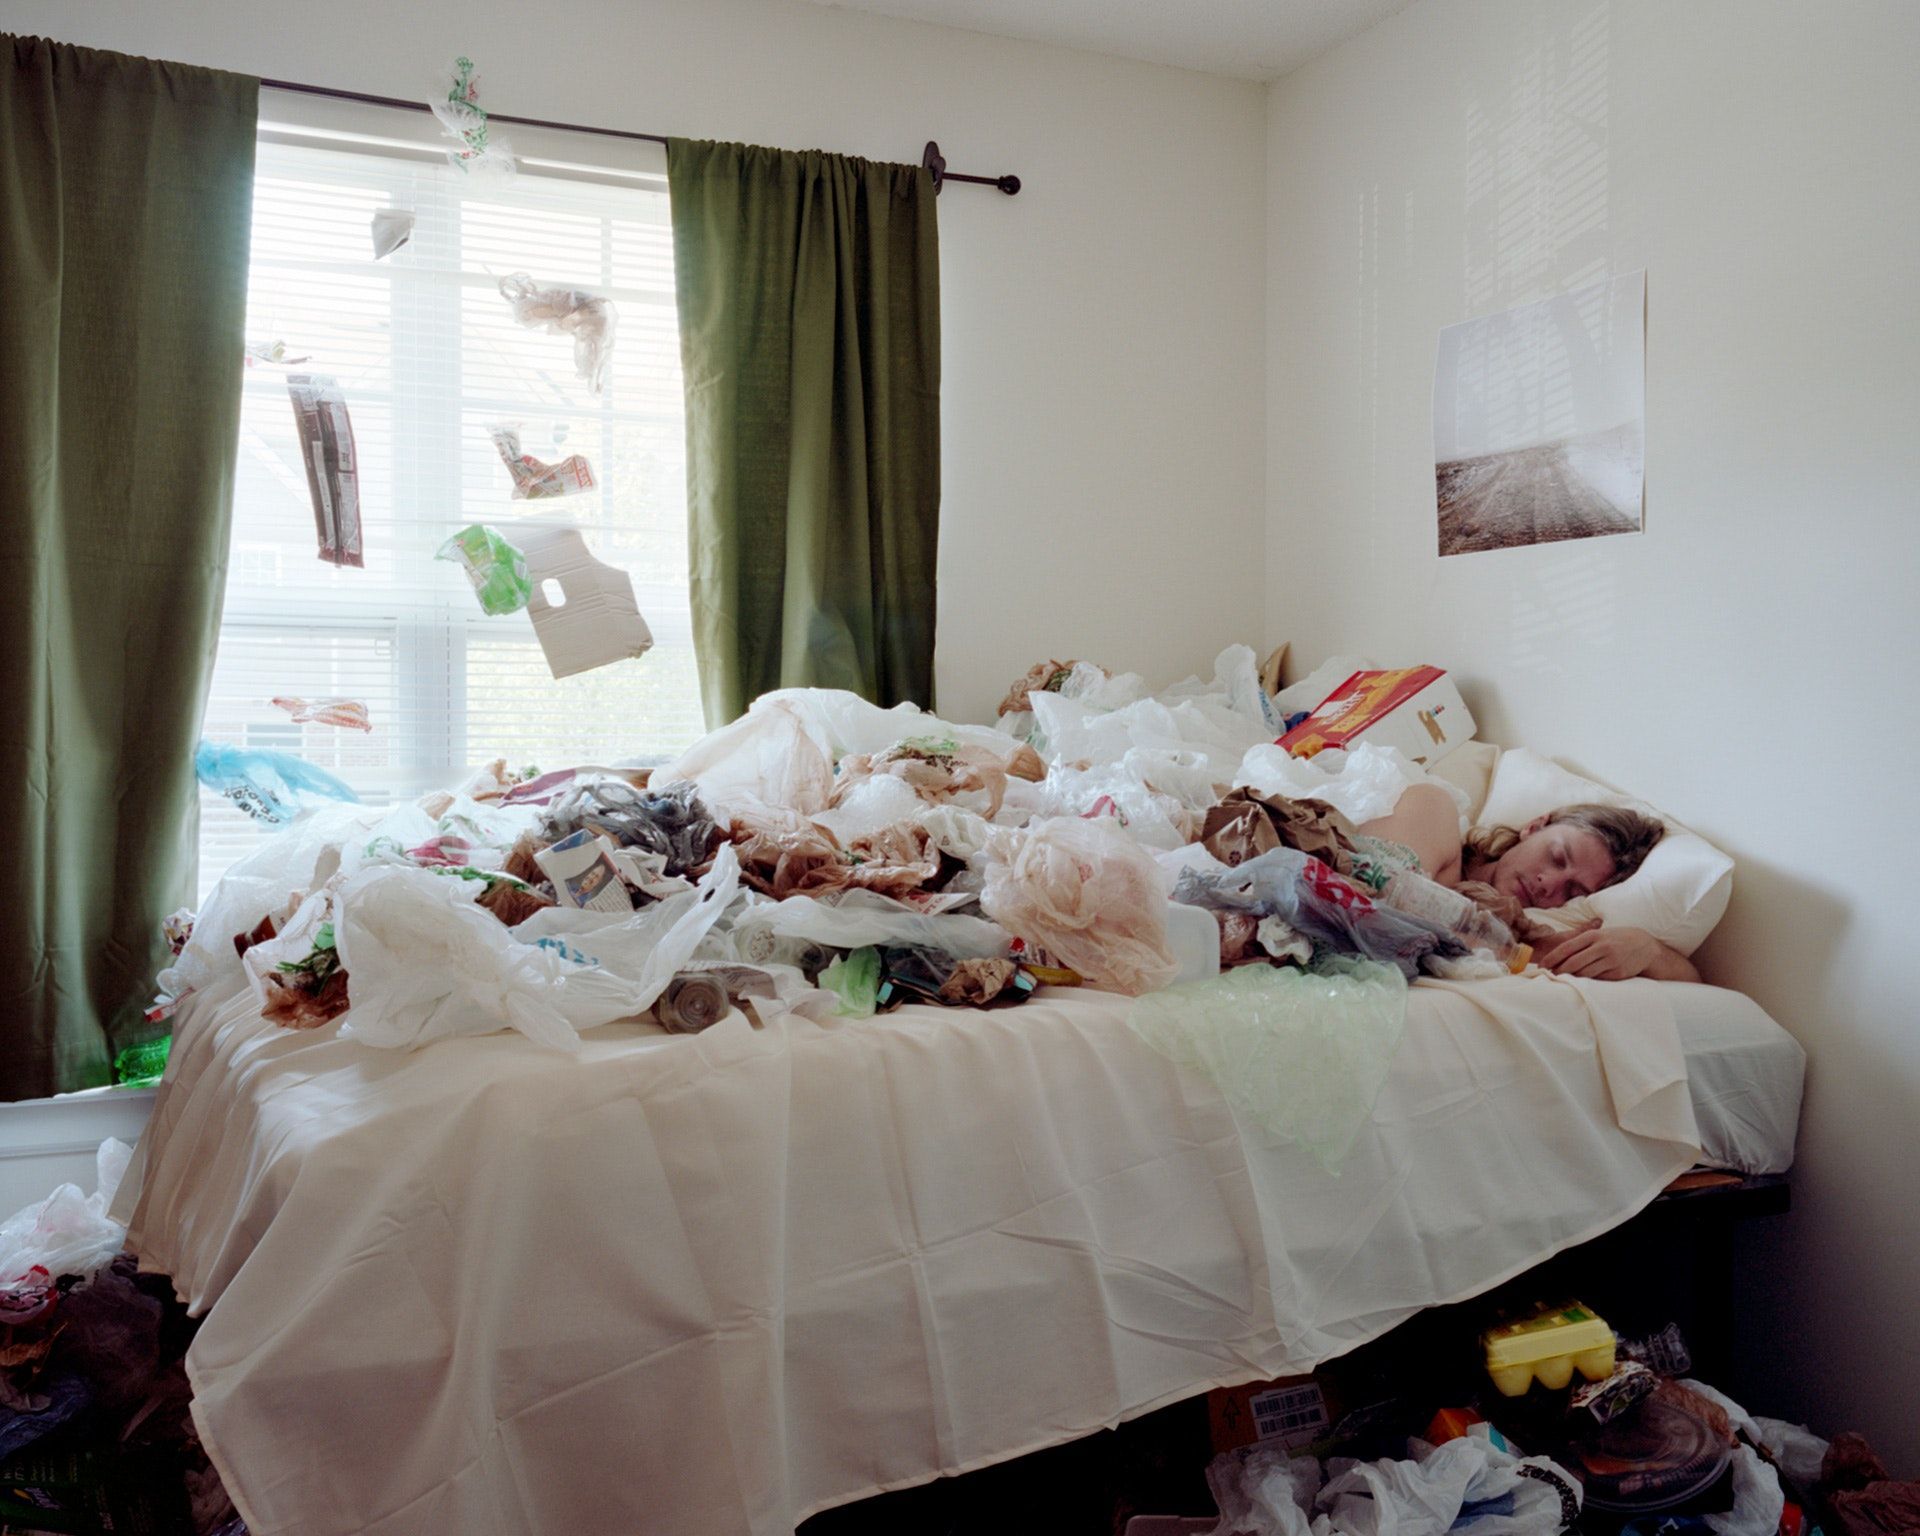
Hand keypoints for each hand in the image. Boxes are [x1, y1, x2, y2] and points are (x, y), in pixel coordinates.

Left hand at [1535, 924, 1661, 980]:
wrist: (1646, 946)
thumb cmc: (1616, 939)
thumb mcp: (1600, 934)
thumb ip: (1581, 941)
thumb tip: (1558, 955)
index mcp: (1594, 935)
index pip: (1567, 948)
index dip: (1552, 958)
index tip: (1541, 966)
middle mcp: (1602, 947)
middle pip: (1573, 963)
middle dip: (1559, 971)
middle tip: (1549, 976)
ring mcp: (1611, 961)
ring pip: (1584, 974)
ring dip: (1571, 978)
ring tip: (1562, 980)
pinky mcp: (1618, 973)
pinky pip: (1597, 980)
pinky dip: (1587, 982)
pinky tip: (1581, 982)